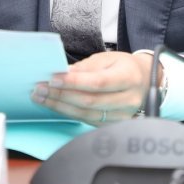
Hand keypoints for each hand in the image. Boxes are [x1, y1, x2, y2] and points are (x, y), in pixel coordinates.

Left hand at [31, 51, 155, 124]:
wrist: (144, 80)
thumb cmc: (124, 67)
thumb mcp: (107, 58)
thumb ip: (85, 67)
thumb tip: (61, 73)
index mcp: (128, 77)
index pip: (98, 82)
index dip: (74, 82)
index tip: (52, 79)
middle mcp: (128, 99)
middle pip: (90, 101)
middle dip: (61, 95)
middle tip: (40, 89)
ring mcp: (122, 115)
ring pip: (86, 115)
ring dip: (60, 107)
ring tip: (42, 97)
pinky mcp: (114, 125)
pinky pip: (88, 121)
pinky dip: (69, 113)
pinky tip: (56, 106)